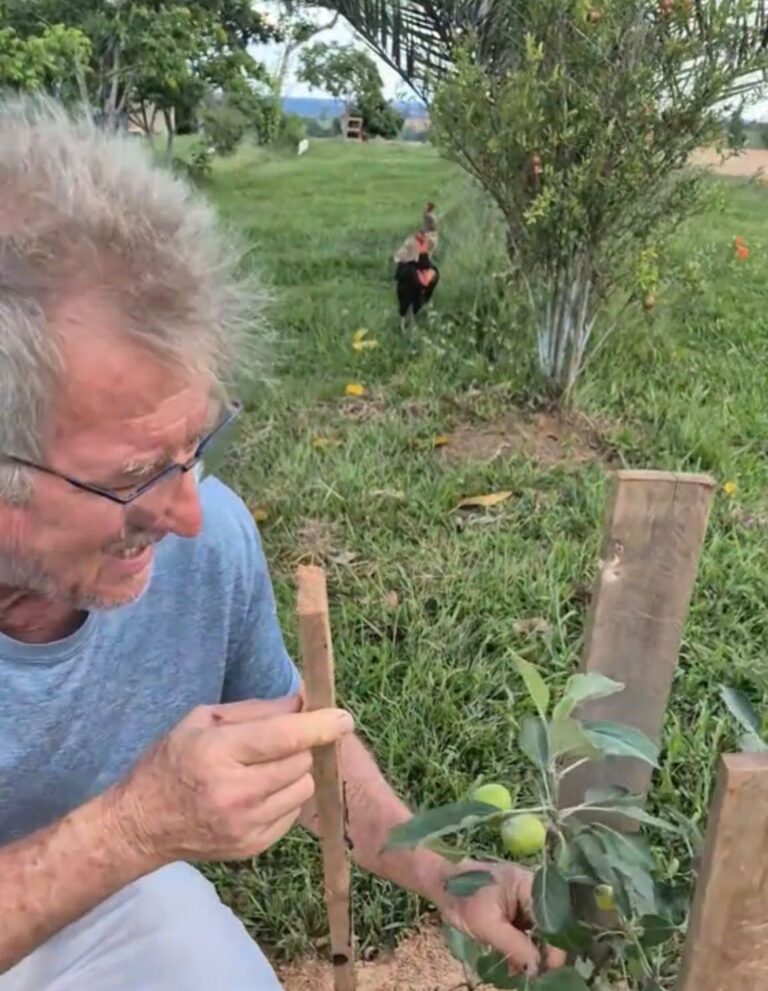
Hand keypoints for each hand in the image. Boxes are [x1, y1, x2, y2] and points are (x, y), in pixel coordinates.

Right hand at [107, 695, 353, 865]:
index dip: (319, 726)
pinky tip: (258, 791)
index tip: (343, 718)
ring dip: (295, 772)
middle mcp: (234, 792)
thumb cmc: (172, 761)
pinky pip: (292, 812)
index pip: (284, 737)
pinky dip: (285, 796)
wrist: (142, 825)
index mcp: (218, 753)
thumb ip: (256, 711)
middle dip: (300, 745)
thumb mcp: (203, 720)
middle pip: (301, 761)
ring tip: (264, 767)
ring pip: (303, 787)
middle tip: (278, 741)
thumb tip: (303, 703)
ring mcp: (245, 825)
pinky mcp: (252, 846)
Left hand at [437, 860, 567, 977]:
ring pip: (538, 932)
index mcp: (528, 884)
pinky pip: (527, 931)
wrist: (441, 885)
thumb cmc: (462, 899)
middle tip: (531, 974)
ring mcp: (524, 899)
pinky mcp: (515, 909)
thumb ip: (515, 946)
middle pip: (549, 925)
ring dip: (531, 954)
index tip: (545, 969)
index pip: (553, 918)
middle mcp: (531, 890)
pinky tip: (514, 965)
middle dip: (542, 952)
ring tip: (519, 972)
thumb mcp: (487, 926)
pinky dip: (522, 948)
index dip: (554, 946)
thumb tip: (538, 968)